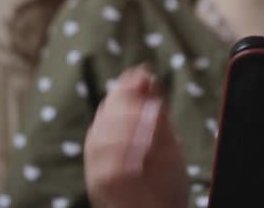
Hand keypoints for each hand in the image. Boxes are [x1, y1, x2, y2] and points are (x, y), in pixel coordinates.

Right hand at [84, 65, 187, 207]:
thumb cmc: (165, 178)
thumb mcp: (166, 139)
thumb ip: (155, 111)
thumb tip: (145, 74)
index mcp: (114, 129)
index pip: (113, 100)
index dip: (127, 86)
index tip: (145, 75)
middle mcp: (101, 146)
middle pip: (104, 117)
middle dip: (128, 106)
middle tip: (156, 108)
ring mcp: (98, 168)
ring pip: (100, 140)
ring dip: (127, 129)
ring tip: (154, 128)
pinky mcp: (101, 188)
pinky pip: (104, 170)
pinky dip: (122, 158)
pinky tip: (143, 153)